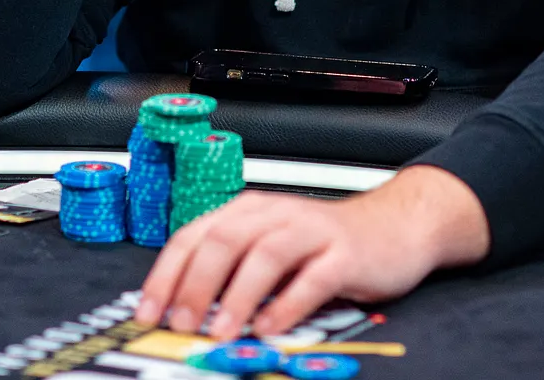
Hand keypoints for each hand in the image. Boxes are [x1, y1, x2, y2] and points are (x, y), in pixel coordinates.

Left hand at [133, 166, 488, 342]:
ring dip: (238, 296)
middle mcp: (276, 215)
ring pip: (266, 255)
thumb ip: (230, 268)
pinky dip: (288, 305)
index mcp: (248, 212)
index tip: (149, 311)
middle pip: (225, 240)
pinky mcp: (345, 254)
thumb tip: (181, 309)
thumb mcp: (270, 245)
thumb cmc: (324, 243)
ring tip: (222, 332)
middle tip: (182, 322)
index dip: (166, 274)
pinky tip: (271, 327)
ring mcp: (312, 231)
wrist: (394, 226)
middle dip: (196, 284)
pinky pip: (313, 278)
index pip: (194, 236)